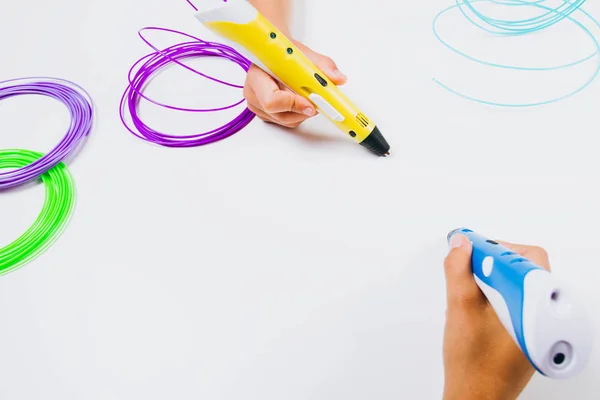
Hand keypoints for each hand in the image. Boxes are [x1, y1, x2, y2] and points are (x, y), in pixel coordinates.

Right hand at [243, 41, 346, 127]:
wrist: (275, 54)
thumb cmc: (284, 53)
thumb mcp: (304, 54)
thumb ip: (323, 66)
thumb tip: (338, 79)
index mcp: (256, 77)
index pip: (272, 100)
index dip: (293, 104)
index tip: (310, 103)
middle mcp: (252, 95)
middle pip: (280, 115)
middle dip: (303, 110)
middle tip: (317, 101)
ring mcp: (257, 107)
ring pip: (284, 121)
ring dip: (302, 112)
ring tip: (309, 97)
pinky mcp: (264, 114)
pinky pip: (284, 122)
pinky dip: (297, 114)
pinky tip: (301, 101)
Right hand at [442, 235, 551, 399]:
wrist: (477, 397)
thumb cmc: (474, 364)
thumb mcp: (460, 308)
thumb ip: (458, 271)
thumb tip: (460, 246)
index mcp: (536, 304)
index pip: (526, 256)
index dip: (495, 248)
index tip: (470, 249)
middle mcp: (545, 313)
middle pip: (525, 268)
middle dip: (493, 262)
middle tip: (468, 265)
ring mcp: (539, 324)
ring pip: (520, 284)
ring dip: (494, 279)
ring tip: (471, 289)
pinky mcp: (530, 331)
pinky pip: (518, 300)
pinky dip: (498, 294)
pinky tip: (479, 306)